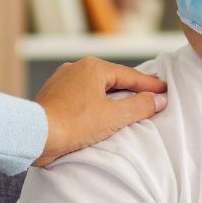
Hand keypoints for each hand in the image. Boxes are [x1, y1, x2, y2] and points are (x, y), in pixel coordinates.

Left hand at [33, 58, 166, 167]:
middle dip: (131, 87)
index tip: (165, 89)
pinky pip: (81, 95)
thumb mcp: (113, 116)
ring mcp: (62, 81)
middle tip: (151, 93)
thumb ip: (139, 106)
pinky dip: (95, 102)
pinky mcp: (53, 95)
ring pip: (95, 87)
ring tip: (128, 103)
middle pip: (112, 79)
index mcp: (93, 68)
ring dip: (112, 95)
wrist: (35, 134)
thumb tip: (158, 99)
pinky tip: (100, 112)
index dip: (150, 85)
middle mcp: (76, 68)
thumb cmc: (73, 123)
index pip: (130, 76)